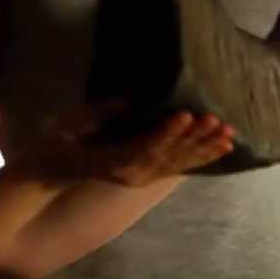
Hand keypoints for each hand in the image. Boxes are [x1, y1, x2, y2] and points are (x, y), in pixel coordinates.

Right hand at [25, 102, 233, 187]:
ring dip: (205, 150)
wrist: (52, 172)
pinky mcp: (147, 176)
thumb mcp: (68, 126)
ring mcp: (141, 178)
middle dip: (195, 139)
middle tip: (218, 121)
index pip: (145, 147)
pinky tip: (218, 149)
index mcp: (113, 162)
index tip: (186, 114)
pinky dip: (200, 158)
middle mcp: (133, 175)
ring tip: (228, 136)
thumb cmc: (57, 144)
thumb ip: (96, 115)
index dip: (167, 133)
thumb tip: (126, 101)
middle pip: (169, 157)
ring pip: (179, 164)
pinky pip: (178, 168)